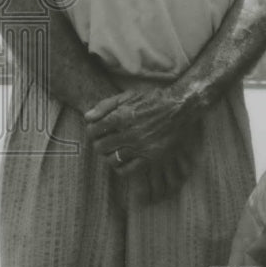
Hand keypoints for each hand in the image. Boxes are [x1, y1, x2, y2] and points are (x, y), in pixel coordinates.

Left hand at [84, 89, 197, 203]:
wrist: (178, 107)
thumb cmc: (151, 99)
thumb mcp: (128, 95)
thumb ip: (105, 105)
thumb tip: (87, 117)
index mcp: (122, 116)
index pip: (94, 130)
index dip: (91, 131)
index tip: (95, 131)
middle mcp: (129, 133)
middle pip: (100, 146)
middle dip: (98, 143)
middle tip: (103, 141)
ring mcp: (140, 147)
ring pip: (112, 159)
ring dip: (108, 156)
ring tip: (112, 150)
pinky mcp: (150, 157)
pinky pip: (127, 170)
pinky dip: (119, 167)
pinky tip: (121, 160)